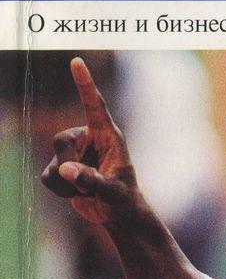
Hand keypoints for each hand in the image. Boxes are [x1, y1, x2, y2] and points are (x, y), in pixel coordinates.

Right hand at [41, 57, 138, 225]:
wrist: (116, 216)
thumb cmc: (124, 199)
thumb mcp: (113, 191)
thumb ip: (91, 180)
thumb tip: (64, 170)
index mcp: (108, 135)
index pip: (94, 105)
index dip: (84, 84)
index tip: (76, 62)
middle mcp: (88, 139)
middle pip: (60, 138)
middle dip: (68, 162)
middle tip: (83, 181)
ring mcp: (73, 154)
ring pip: (54, 162)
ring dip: (68, 183)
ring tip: (88, 191)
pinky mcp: (61, 169)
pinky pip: (48, 177)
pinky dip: (61, 191)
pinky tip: (77, 194)